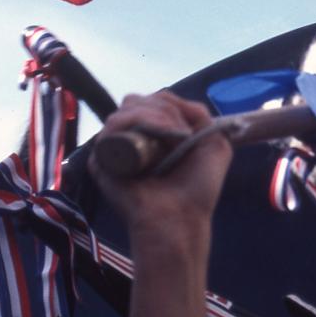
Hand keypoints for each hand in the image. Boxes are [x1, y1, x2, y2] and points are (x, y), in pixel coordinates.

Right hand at [89, 91, 231, 233]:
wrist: (180, 218)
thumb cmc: (198, 189)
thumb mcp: (214, 145)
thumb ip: (200, 115)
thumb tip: (173, 98)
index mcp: (153, 135)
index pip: (150, 102)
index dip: (168, 105)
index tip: (187, 127)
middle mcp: (132, 139)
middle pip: (136, 101)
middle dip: (162, 109)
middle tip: (181, 134)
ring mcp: (115, 148)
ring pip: (125, 110)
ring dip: (154, 116)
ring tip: (172, 137)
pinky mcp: (101, 159)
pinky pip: (112, 128)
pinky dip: (135, 122)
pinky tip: (155, 136)